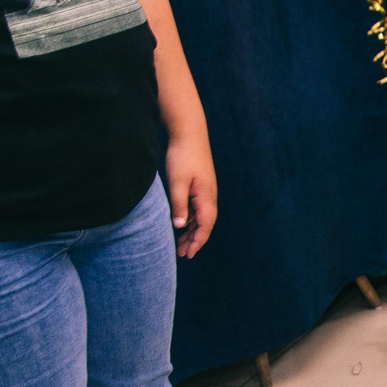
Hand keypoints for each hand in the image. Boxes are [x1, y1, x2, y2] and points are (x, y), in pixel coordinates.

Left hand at [163, 131, 218, 258]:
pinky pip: (196, 207)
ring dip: (191, 230)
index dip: (197, 242)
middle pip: (204, 224)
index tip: (188, 255)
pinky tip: (180, 222)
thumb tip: (179, 226)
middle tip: (182, 254)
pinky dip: (189, 218)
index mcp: (206, 197)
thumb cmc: (183, 156)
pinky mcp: (199, 184)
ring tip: (180, 243)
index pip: (205, 226)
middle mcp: (209, 196)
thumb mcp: (177, 182)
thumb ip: (178, 205)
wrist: (189, 132)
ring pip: (200, 216)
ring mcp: (205, 190)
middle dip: (194, 240)